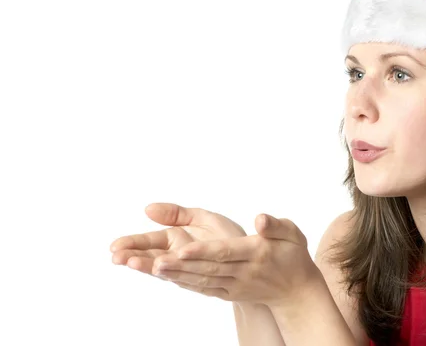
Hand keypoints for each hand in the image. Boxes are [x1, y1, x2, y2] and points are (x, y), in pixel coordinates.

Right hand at [110, 203, 245, 288]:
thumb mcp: (200, 217)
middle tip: (117, 258)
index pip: (147, 242)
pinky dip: (173, 273)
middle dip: (133, 258)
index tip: (115, 247)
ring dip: (149, 266)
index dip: (131, 244)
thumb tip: (147, 208)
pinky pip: (185, 275)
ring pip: (164, 268)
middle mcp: (177, 256)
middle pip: (150, 257)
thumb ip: (175, 213)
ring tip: (134, 263)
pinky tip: (160, 270)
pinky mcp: (201, 276)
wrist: (251, 256)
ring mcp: (188, 268)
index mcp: (174, 238)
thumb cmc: (225, 236)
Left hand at [153, 213, 323, 306]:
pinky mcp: (230, 292)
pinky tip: (168, 277)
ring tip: (153, 267)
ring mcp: (235, 284)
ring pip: (203, 280)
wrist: (297, 291)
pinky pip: (205, 288)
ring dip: (177, 275)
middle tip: (155, 261)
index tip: (182, 248)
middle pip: (208, 268)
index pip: (226, 252)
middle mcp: (243, 271)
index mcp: (256, 253)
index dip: (203, 251)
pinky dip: (186, 283)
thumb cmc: (294, 256)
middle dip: (181, 265)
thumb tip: (260, 219)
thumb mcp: (293, 234)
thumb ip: (276, 225)